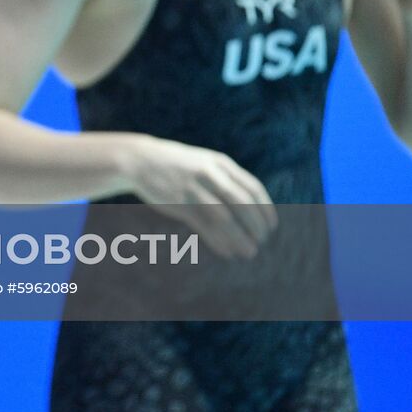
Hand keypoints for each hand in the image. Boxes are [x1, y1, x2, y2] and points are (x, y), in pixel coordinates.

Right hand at [123, 135, 277, 259]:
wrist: (140, 159)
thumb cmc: (176, 165)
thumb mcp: (204, 162)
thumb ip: (225, 178)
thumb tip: (250, 206)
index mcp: (220, 163)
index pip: (253, 188)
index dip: (266, 210)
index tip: (272, 226)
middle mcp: (210, 174)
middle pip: (243, 204)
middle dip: (257, 226)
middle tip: (262, 241)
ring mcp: (194, 188)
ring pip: (225, 218)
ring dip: (240, 237)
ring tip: (249, 252)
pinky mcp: (179, 203)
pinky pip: (204, 226)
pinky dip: (219, 241)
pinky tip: (227, 252)